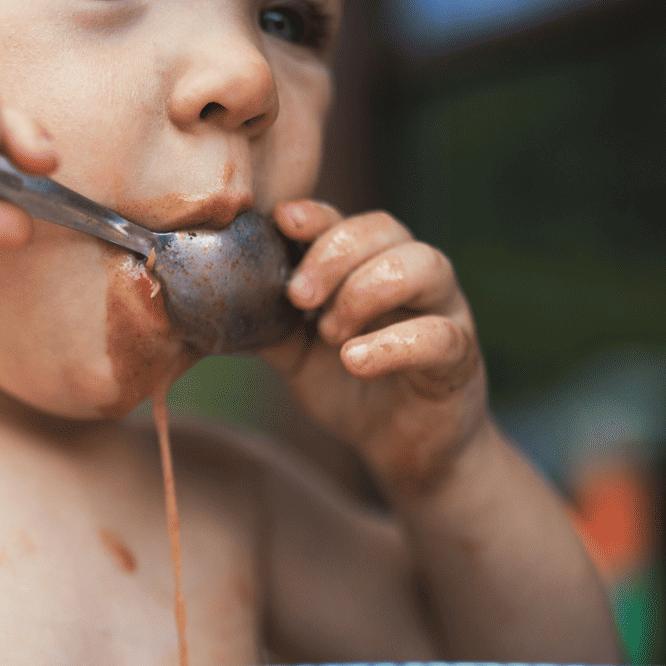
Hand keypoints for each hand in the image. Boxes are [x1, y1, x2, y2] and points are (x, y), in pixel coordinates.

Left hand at [263, 200, 487, 494]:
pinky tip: (354, 361)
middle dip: (334, 254)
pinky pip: (440, 335)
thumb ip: (264, 326)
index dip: (316, 216)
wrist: (402, 449)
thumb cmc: (350, 389)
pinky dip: (392, 344)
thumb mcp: (295, 355)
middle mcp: (411, 276)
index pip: (346, 221)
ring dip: (367, 290)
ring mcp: (443, 311)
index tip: (282, 223)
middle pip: (385, 229)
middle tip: (298, 296)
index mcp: (368, 266)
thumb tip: (205, 308)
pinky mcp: (460, 358)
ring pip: (425, 264)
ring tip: (330, 333)